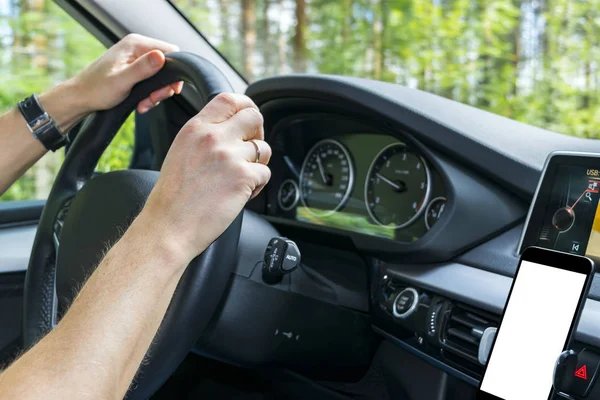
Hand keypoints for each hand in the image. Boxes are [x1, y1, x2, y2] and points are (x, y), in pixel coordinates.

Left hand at [71, 33, 183, 114]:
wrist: (80, 98)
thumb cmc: (96, 89)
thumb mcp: (122, 80)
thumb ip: (143, 68)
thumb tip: (162, 57)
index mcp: (135, 44)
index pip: (170, 50)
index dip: (174, 71)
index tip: (169, 89)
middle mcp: (137, 48)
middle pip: (167, 65)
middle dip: (163, 86)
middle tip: (154, 99)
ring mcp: (136, 58)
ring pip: (161, 76)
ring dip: (156, 93)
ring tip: (145, 104)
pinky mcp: (135, 69)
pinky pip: (152, 81)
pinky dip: (150, 95)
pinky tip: (141, 103)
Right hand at [137, 93, 271, 263]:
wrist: (169, 226)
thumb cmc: (173, 198)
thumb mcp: (181, 152)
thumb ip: (204, 136)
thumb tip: (231, 129)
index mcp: (195, 128)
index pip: (229, 99)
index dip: (246, 106)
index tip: (249, 119)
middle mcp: (213, 137)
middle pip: (253, 116)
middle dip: (258, 133)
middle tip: (250, 150)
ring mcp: (230, 156)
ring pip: (263, 148)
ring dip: (258, 163)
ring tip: (241, 178)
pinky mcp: (243, 177)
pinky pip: (265, 173)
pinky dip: (257, 185)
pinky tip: (240, 194)